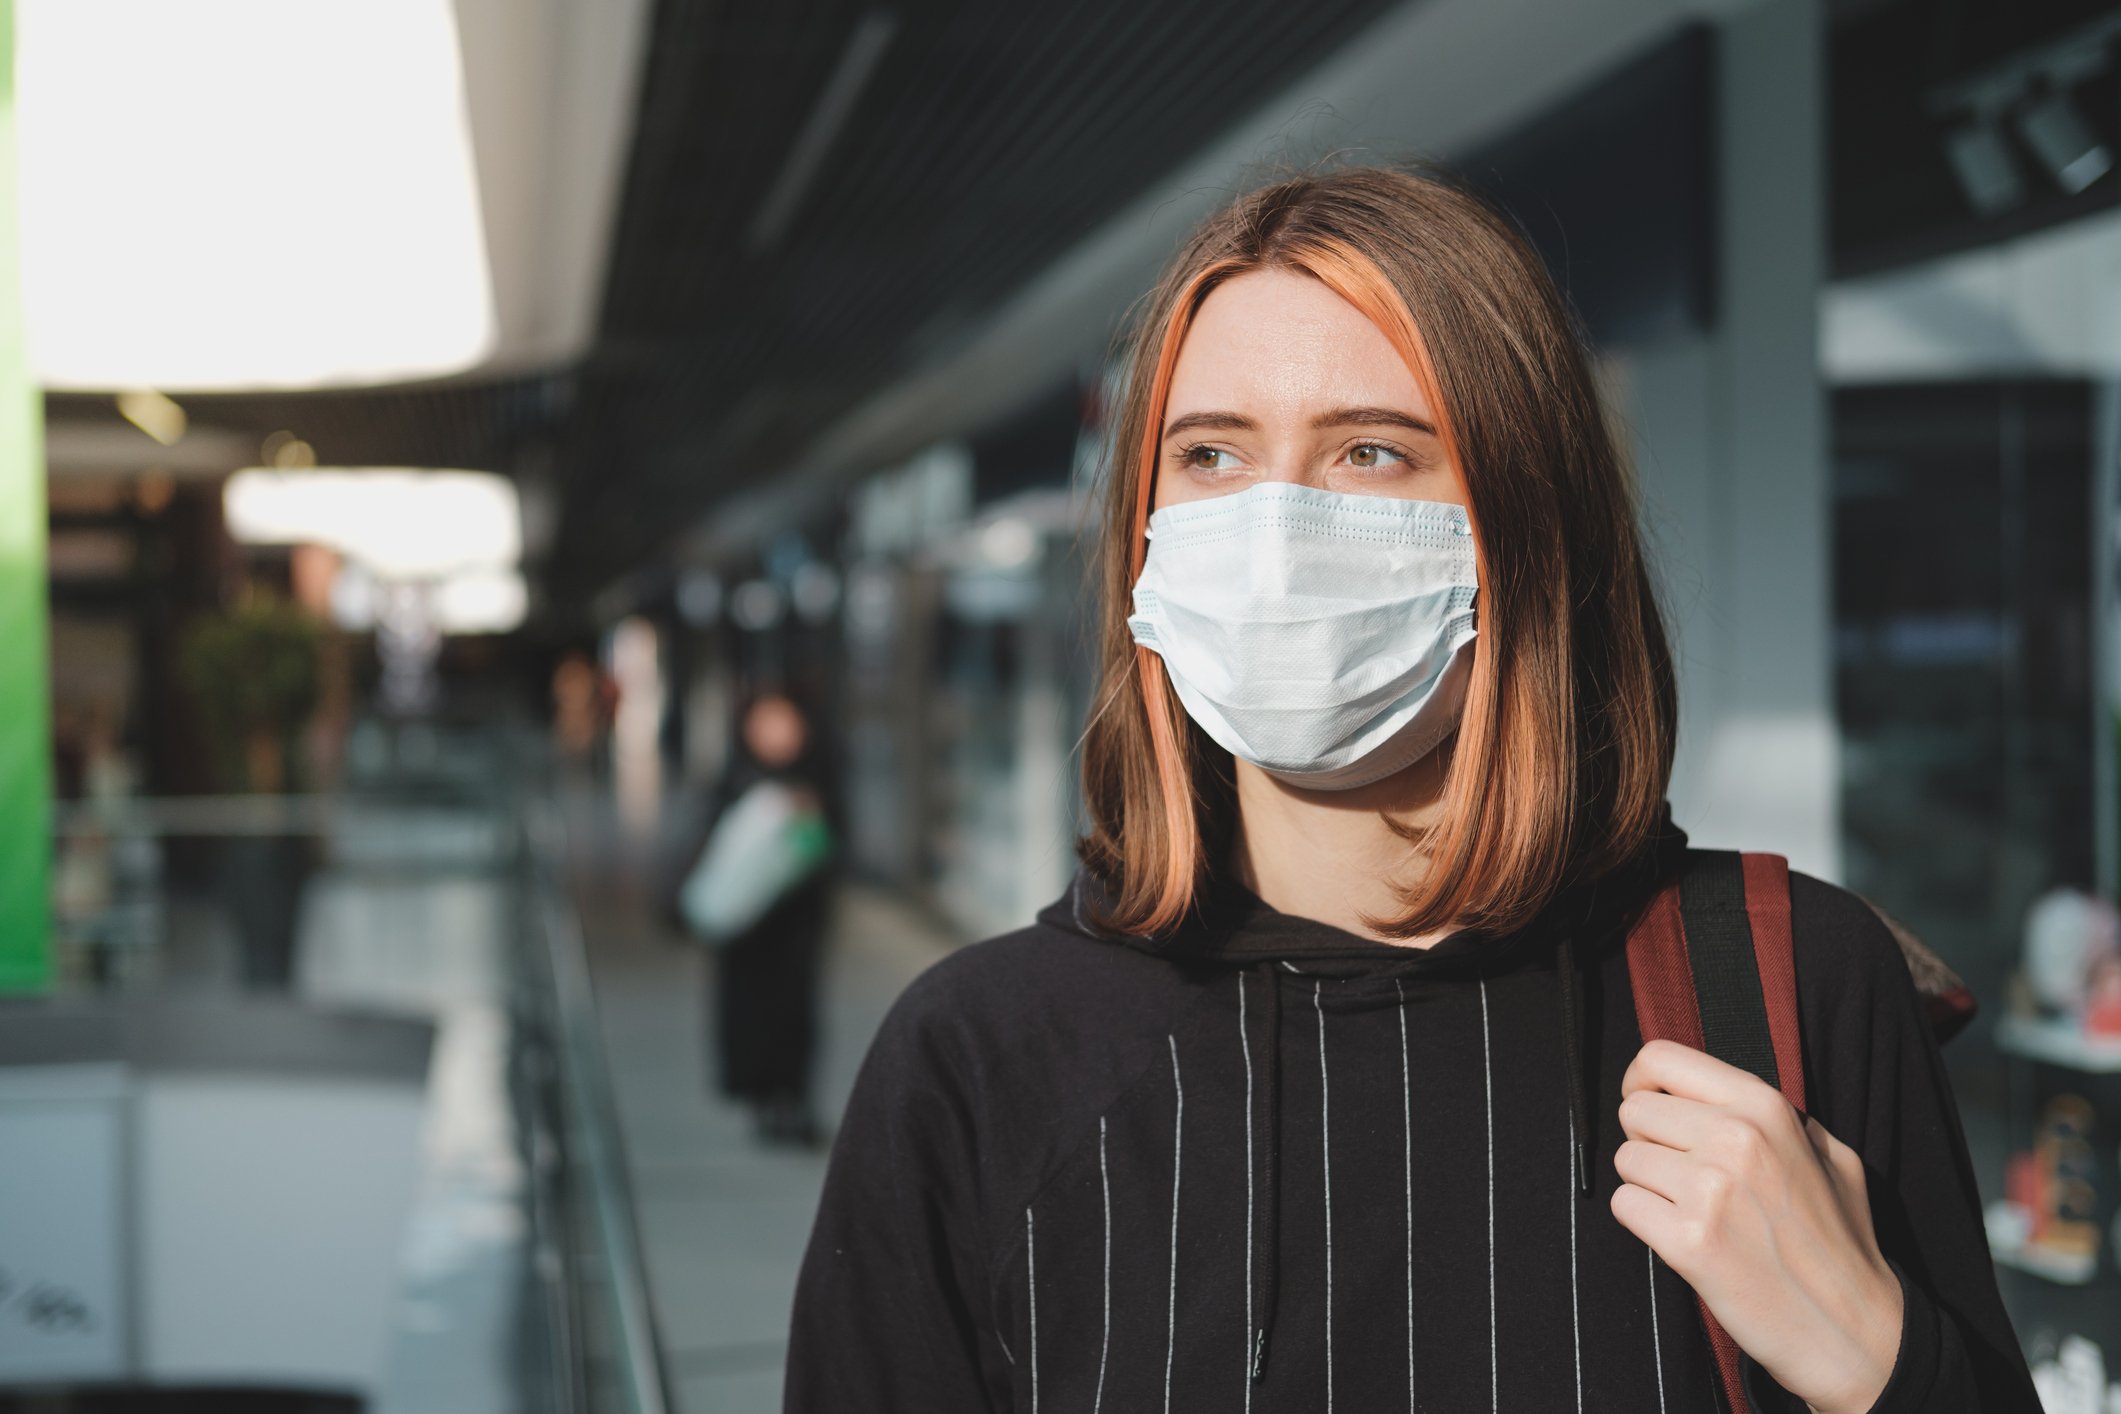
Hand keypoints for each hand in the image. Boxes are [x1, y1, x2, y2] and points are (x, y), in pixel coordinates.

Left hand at [1611, 1040, 1903, 1413]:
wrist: (1854, 1331)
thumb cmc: (1840, 1244)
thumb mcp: (1828, 1155)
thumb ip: (1772, 1116)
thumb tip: (1713, 1092)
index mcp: (1765, 1107)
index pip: (1661, 1058)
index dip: (1642, 1082)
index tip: (1650, 1109)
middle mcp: (1734, 1137)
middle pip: (1634, 1110)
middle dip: (1649, 1142)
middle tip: (1684, 1176)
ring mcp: (1709, 1188)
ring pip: (1625, 1160)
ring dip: (1648, 1186)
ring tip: (1694, 1212)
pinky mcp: (1687, 1241)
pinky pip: (1624, 1205)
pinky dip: (1644, 1222)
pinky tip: (1685, 1239)